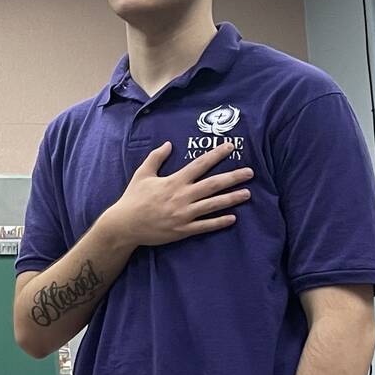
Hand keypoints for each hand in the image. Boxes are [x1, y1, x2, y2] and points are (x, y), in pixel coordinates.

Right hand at [101, 141, 252, 249]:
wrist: (125, 224)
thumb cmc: (133, 198)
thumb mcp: (142, 174)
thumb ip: (156, 158)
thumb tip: (169, 144)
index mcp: (174, 181)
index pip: (200, 164)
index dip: (216, 155)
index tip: (231, 147)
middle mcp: (182, 196)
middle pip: (213, 184)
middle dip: (233, 177)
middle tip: (250, 172)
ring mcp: (184, 214)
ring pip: (214, 205)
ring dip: (232, 198)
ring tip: (247, 193)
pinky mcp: (183, 230)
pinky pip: (205, 225)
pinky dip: (219, 222)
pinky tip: (233, 218)